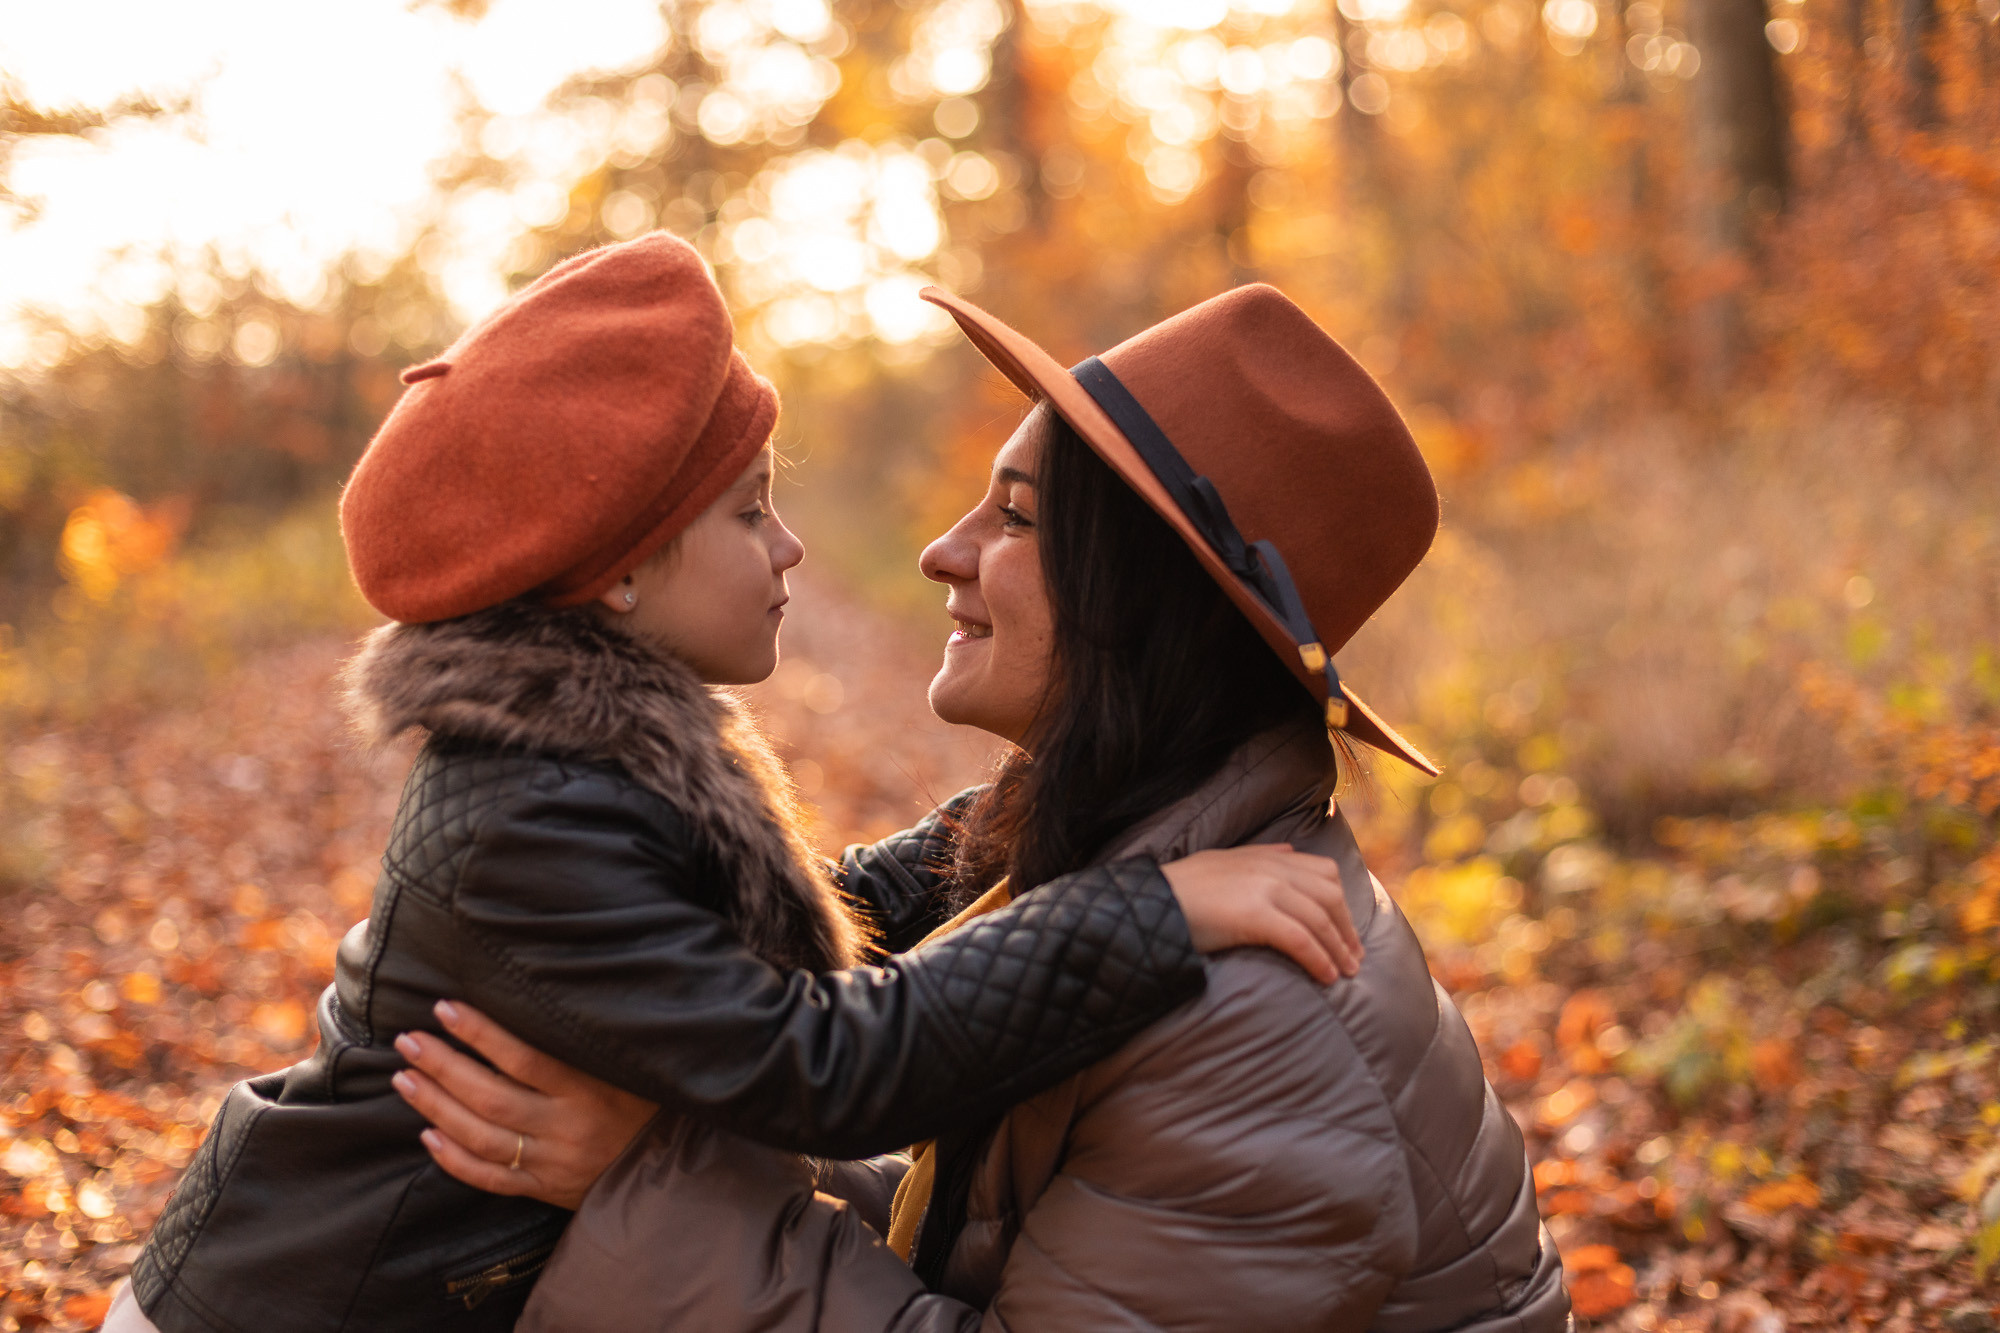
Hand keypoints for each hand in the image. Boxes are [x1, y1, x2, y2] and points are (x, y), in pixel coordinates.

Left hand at [391, 1000, 657, 1209]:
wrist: (669, 1164)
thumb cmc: (649, 1099)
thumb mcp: (628, 1062)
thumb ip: (586, 1037)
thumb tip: (539, 992)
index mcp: (590, 1089)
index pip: (524, 1059)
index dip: (480, 1034)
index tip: (445, 1009)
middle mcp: (568, 1127)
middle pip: (492, 1097)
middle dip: (444, 1068)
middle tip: (409, 1042)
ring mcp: (554, 1162)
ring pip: (483, 1138)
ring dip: (437, 1107)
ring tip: (405, 1078)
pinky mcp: (546, 1188)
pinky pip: (492, 1179)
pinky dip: (455, 1160)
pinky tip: (427, 1136)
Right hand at [1160, 844, 1361, 983]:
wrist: (1150, 901)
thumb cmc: (1181, 889)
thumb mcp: (1221, 861)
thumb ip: (1259, 856)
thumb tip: (1290, 853)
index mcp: (1266, 856)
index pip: (1323, 872)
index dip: (1341, 903)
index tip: (1346, 930)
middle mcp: (1271, 867)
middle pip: (1329, 896)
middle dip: (1346, 929)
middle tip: (1354, 958)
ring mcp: (1264, 889)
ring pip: (1320, 919)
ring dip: (1338, 949)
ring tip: (1346, 973)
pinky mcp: (1255, 915)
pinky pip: (1301, 940)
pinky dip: (1319, 959)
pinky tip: (1326, 977)